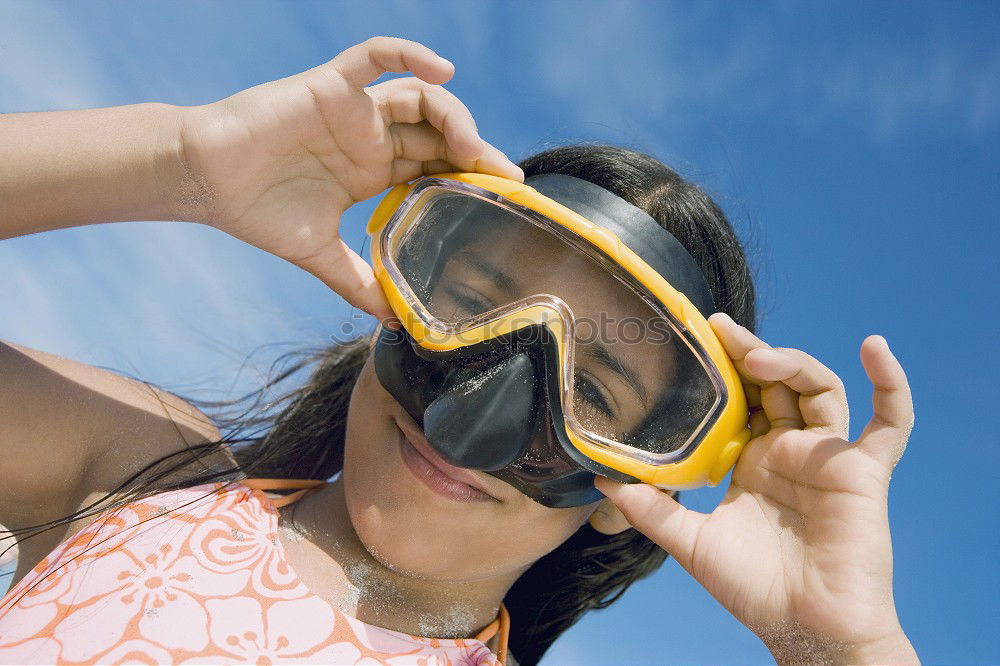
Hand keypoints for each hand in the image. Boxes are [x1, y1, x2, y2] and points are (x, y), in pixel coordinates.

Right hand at [175, 37, 522, 320]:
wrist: (205, 183)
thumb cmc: (256, 212)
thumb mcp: (318, 255)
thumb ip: (357, 283)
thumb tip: (392, 322)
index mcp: (374, 170)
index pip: (436, 167)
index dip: (471, 176)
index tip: (504, 197)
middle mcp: (371, 137)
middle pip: (439, 134)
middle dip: (476, 152)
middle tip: (504, 177)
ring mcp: (354, 110)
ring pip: (419, 96)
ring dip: (455, 117)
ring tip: (472, 150)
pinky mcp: (330, 86)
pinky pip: (374, 56)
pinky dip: (409, 54)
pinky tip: (443, 71)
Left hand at [597, 313, 917, 663]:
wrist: (806, 628)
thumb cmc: (754, 590)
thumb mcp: (690, 542)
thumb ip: (650, 509)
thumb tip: (601, 479)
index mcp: (752, 461)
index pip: (739, 399)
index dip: (722, 370)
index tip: (696, 339)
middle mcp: (789, 451)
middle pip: (775, 383)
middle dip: (750, 352)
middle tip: (719, 329)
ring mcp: (827, 457)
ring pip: (819, 389)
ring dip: (793, 363)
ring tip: (760, 357)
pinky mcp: (863, 470)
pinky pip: (891, 422)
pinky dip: (890, 384)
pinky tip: (875, 347)